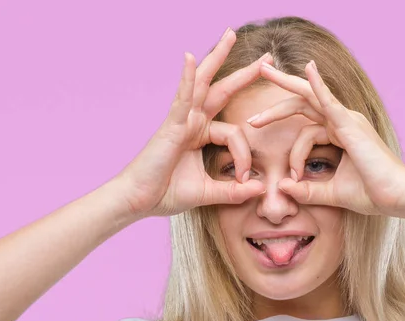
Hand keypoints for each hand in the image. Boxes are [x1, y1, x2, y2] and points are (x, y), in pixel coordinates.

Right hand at [115, 28, 269, 218]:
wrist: (139, 200)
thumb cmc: (166, 193)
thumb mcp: (208, 193)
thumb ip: (234, 191)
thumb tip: (260, 187)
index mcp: (200, 136)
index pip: (235, 134)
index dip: (245, 155)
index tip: (245, 179)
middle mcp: (192, 123)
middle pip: (221, 91)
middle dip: (243, 74)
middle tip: (265, 57)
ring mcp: (181, 121)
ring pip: (203, 84)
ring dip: (217, 58)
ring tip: (231, 36)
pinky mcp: (171, 126)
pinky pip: (181, 98)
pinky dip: (187, 79)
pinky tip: (190, 58)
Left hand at [247, 60, 404, 216]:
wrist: (395, 197)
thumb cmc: (371, 193)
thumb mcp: (330, 193)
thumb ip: (306, 191)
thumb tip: (282, 188)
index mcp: (339, 134)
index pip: (305, 131)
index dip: (293, 155)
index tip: (291, 179)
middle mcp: (343, 121)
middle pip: (304, 103)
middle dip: (278, 98)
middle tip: (256, 93)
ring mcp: (347, 120)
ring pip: (310, 97)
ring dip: (286, 83)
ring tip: (265, 71)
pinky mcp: (350, 125)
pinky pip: (330, 102)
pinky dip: (318, 86)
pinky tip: (308, 70)